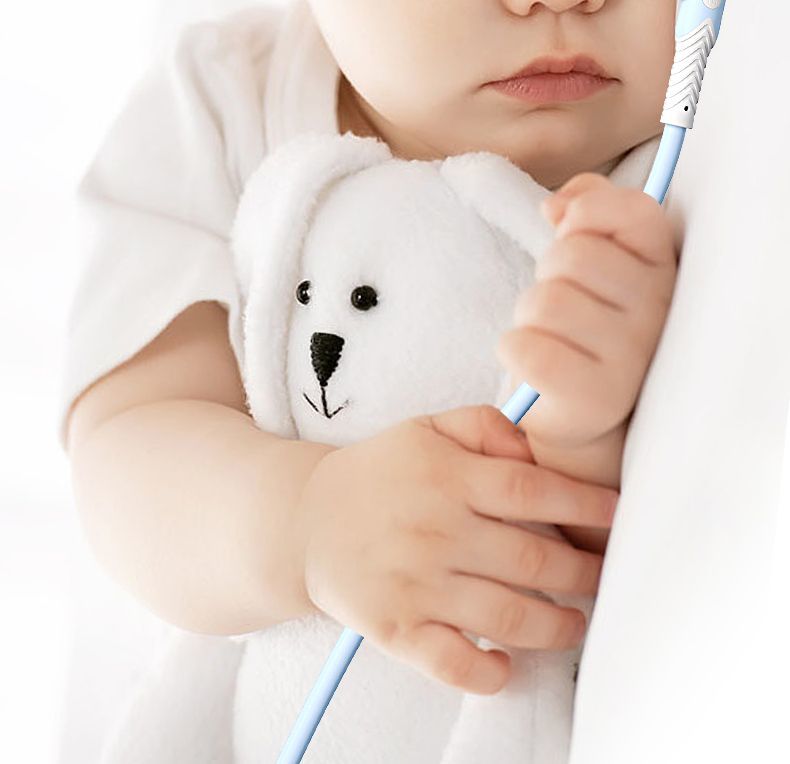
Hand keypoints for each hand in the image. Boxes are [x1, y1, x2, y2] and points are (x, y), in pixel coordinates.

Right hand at [295, 405, 617, 694]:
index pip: (533, 491)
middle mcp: (435, 532)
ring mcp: (415, 585)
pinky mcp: (395, 628)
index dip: (585, 506)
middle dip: (584, 574)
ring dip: (558, 627)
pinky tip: (507, 663)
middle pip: (533, 561)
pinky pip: (453, 664)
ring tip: (575, 622)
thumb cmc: (378, 473)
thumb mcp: (425, 429)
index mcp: (446, 478)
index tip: (617, 515)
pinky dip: (489, 673)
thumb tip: (532, 449)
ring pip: (508, 618)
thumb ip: (483, 425)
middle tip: (604, 576)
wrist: (306, 521)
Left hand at [497, 172, 676, 449]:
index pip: (634, 211)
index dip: (586, 217)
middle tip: (557, 309)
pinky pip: (526, 348)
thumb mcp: (592, 266)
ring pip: (545, 301)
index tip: (571, 238)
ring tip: (548, 338)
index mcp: (663, 272)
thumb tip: (558, 204)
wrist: (582, 417)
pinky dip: (513, 352)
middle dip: (547, 277)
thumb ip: (587, 214)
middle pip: (572, 256)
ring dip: (528, 318)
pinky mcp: (595, 398)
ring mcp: (631, 359)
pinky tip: (532, 365)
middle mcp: (658, 314)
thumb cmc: (581, 331)